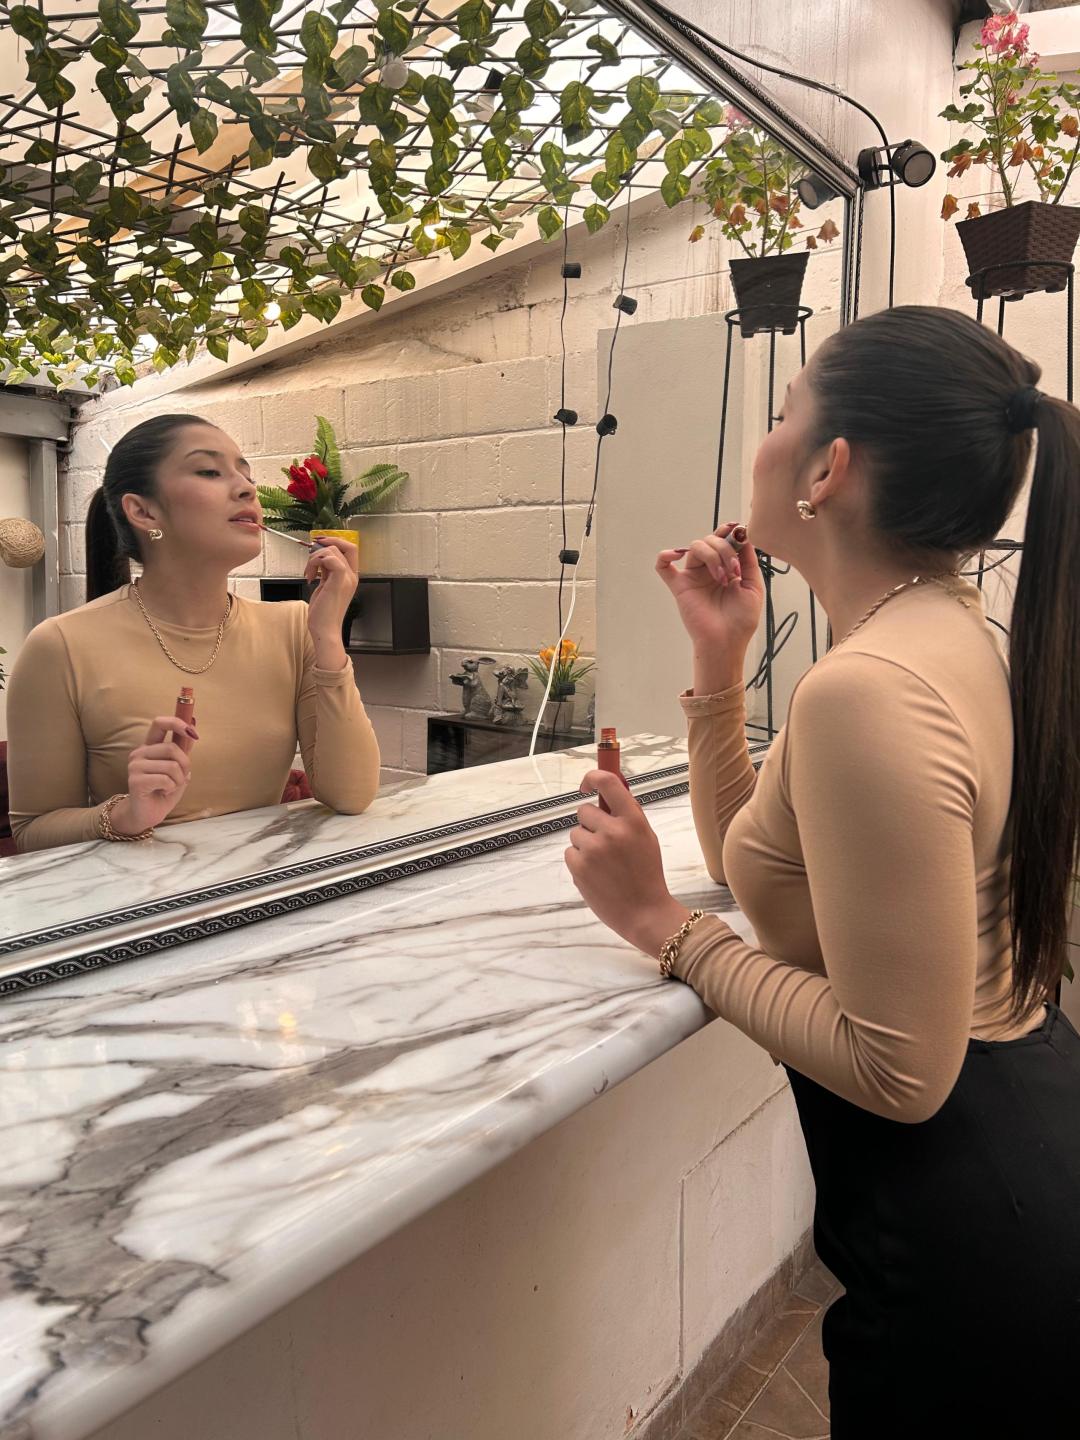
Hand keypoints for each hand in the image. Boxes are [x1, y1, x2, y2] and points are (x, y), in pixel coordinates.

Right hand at [113, 715, 198, 835]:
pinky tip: (164, 792)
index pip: (159, 723)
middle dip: (185, 765)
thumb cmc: (163, 790)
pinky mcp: (135, 780)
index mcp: (150, 747)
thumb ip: (183, 749)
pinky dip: (172, 788)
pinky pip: (165, 779)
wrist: (147, 814)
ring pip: (171, 766)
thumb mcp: (178, 768)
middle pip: (172, 748)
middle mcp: (140, 753)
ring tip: (170, 787)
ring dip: (179, 780)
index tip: (192, 732)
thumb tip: (193, 727)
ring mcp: (135, 766)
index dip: (177, 723)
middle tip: (181, 778)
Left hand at [304, 538, 357, 668]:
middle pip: (343, 546)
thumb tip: (320, 558)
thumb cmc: (323, 612)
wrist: (325, 630)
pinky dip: (316, 563)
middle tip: (311, 560)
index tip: (319, 542)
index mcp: (351, 576)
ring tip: (309, 574)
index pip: (351, 548)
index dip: (336, 540)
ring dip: (314, 559)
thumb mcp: (325, 586)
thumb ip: (326, 572)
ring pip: (332, 552)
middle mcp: (352, 576)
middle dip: (323, 547)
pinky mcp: (338, 583)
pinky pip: (330, 560)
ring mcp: (346, 579)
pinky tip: (310, 577)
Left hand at [565, 769, 691, 959]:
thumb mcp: (646, 838)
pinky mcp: (578, 867)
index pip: (608, 782)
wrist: (645, 913)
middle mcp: (612, 831)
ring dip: (585, 844)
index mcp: (633, 821)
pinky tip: (597, 875)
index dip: (592, 777)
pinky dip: (580, 862)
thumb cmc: (646, 874)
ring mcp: (593, 849)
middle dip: (591, 823)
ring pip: (576, 834)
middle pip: (584, 810)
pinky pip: (570, 853)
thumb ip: (627, 815)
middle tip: (605, 842)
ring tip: (604, 864)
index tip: (586, 785)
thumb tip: (607, 791)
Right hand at [656, 521, 764, 655]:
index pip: (724, 540)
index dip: (730, 532)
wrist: (727, 641)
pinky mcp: (679, 586)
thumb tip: (743, 535)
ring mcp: (694, 576)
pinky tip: (674, 555)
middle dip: (725, 549)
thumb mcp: (754, 585)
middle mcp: (709, 569)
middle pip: (711, 540)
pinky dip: (665, 557)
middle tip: (734, 570)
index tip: (738, 530)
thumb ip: (749, 560)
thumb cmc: (741, 619)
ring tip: (722, 578)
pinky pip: (663, 567)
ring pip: (696, 547)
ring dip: (712, 556)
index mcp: (727, 567)